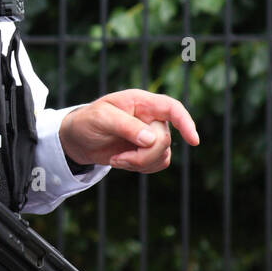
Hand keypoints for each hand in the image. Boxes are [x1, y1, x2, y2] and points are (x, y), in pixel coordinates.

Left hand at [59, 90, 198, 173]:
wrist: (78, 139)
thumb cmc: (87, 122)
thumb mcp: (101, 119)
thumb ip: (126, 126)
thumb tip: (151, 139)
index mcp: (141, 102)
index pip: (172, 108)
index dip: (185, 123)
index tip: (193, 141)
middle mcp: (150, 117)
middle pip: (163, 140)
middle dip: (142, 155)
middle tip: (117, 159)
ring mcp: (151, 135)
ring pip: (163, 155)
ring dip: (140, 164)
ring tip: (116, 160)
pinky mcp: (148, 151)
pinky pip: (158, 164)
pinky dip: (141, 168)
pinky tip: (122, 162)